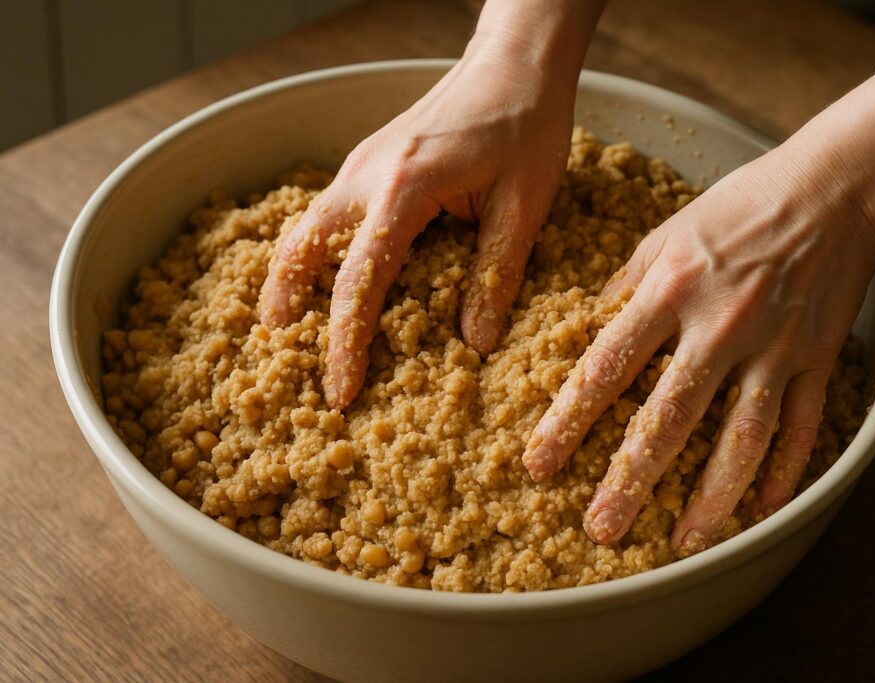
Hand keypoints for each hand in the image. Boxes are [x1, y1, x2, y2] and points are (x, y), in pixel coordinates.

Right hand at [259, 0, 603, 409]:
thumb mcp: (523, 208)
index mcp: (402, 190)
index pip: (359, 281)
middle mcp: (365, 176)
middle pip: (302, 251)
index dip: (346, 342)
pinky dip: (317, 253)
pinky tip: (329, 280)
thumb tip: (475, 344)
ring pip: (305, 230)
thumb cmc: (525, 126)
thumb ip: (494, 276)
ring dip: (294, 280)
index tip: (341, 390)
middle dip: (290, 309)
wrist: (515, 63)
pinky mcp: (368, 162)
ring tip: (293, 329)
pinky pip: (327, 214)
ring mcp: (360, 165)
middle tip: (289, 360)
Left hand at [522, 146, 874, 554]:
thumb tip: (589, 330)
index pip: (606, 367)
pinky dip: (783, 471)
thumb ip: (626, 288)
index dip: (569, 420)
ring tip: (684, 541)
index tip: (540, 463)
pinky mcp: (814, 359)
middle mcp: (718, 325)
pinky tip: (761, 510)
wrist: (833, 190)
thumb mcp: (666, 234)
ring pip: (740, 437)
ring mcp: (772, 347)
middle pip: (669, 417)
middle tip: (603, 529)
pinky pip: (798, 426)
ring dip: (711, 497)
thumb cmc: (738, 208)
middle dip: (631, 479)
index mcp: (669, 290)